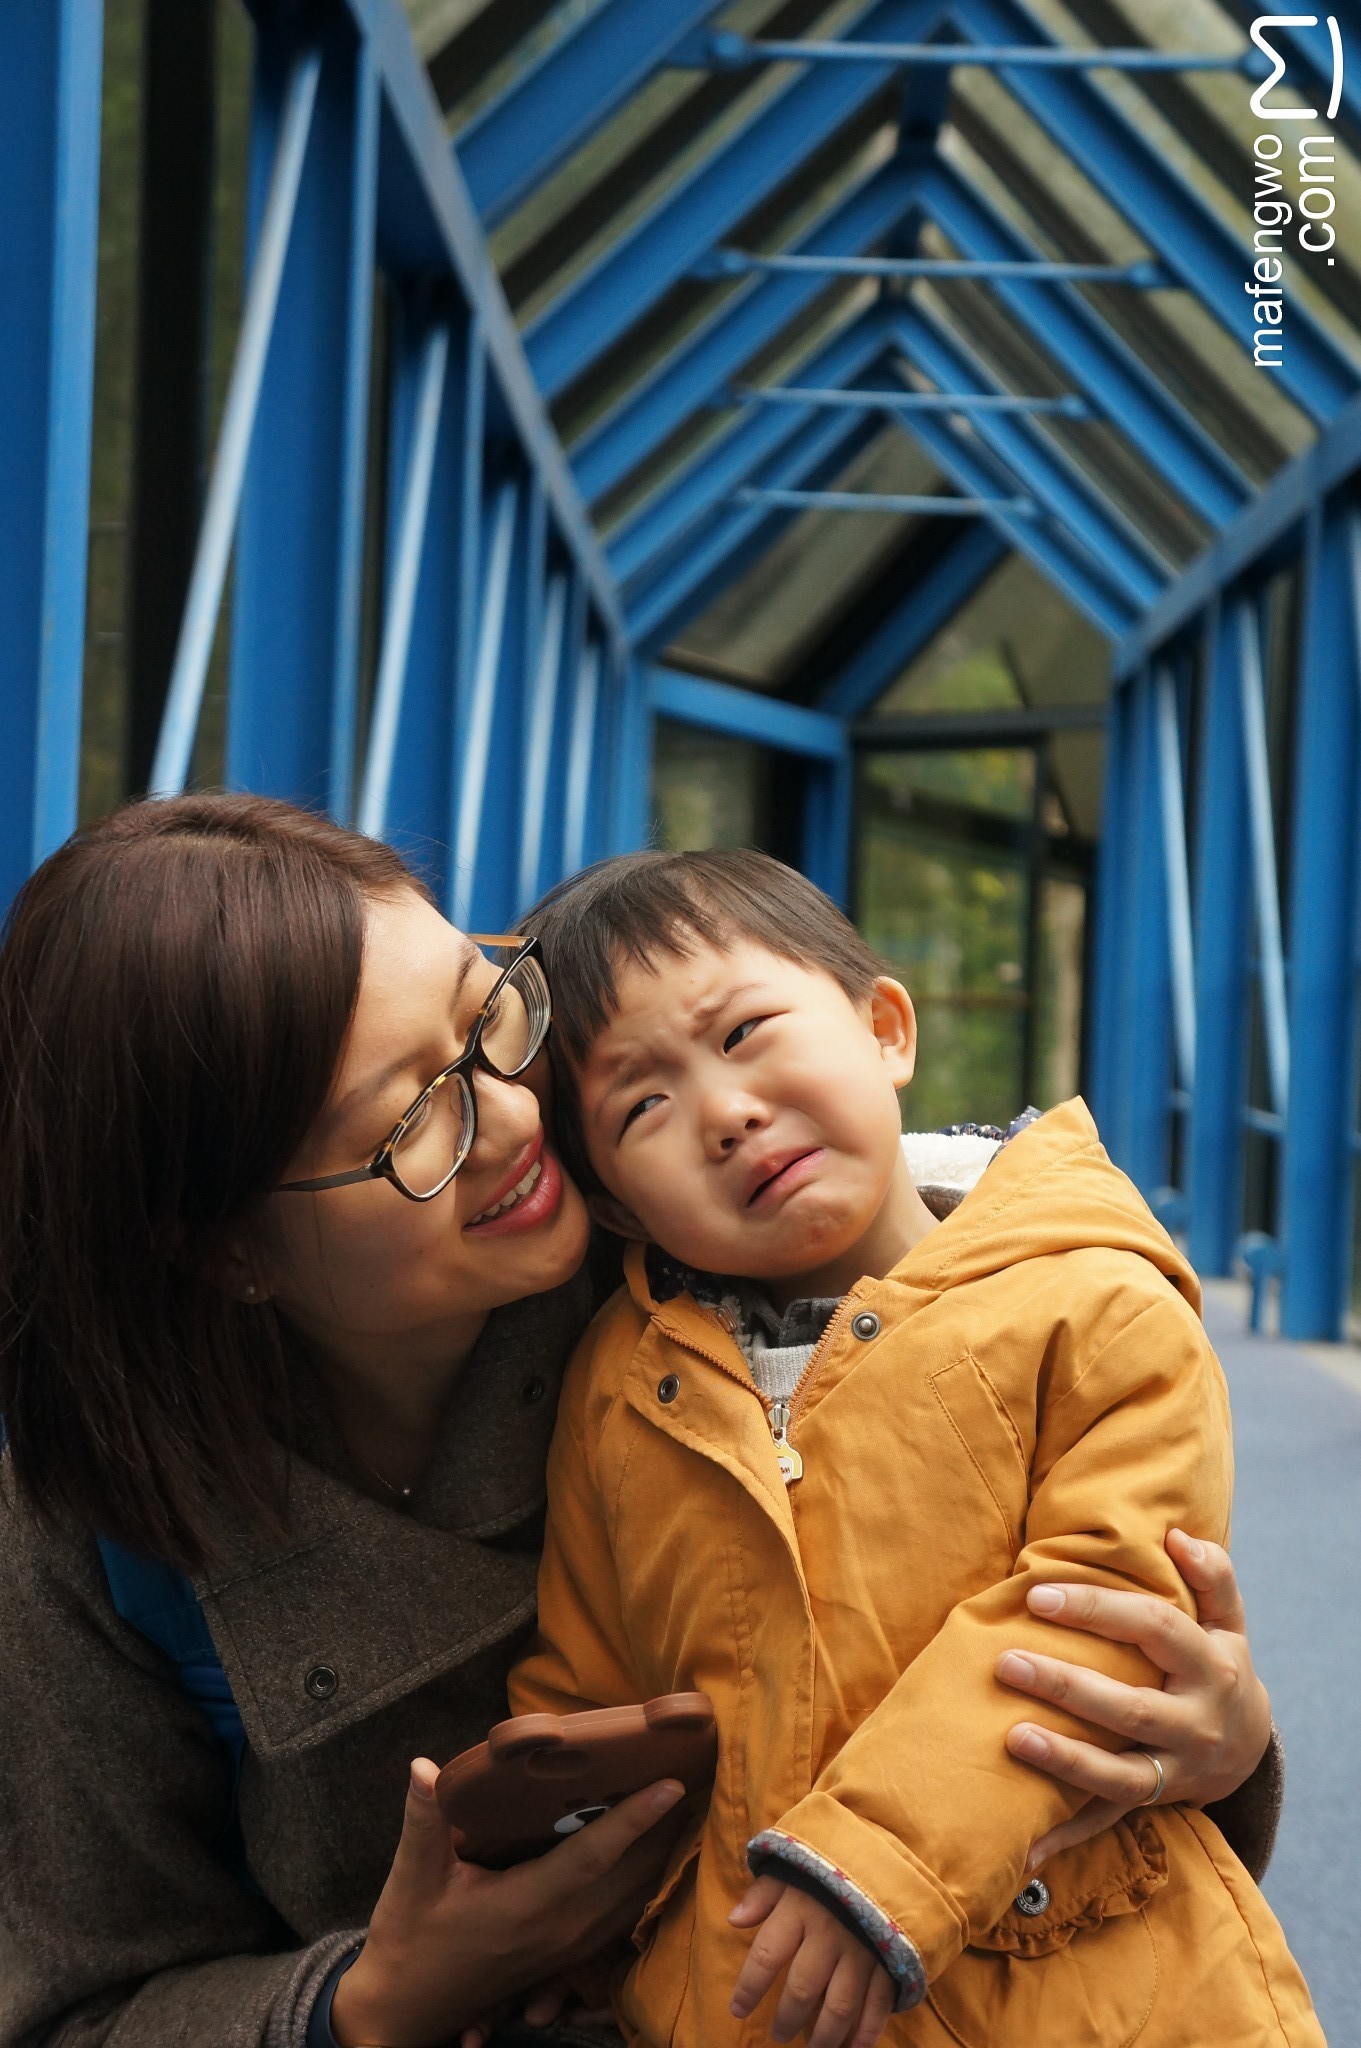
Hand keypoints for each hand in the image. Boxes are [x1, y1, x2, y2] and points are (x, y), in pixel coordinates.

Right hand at [331, 1761, 683, 2047]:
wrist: (404, 2011)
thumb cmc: (408, 1941)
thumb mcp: (411, 1878)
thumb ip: (423, 1819)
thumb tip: (424, 1767)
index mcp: (527, 1905)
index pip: (594, 1856)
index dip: (634, 1818)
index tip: (672, 1783)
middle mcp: (559, 1929)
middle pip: (629, 1875)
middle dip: (665, 1829)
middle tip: (697, 1775)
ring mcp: (567, 1948)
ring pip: (632, 1898)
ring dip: (661, 1855)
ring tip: (686, 1807)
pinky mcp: (565, 1958)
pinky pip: (620, 1917)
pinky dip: (644, 1882)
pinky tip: (655, 1854)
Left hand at [728, 1877, 895, 2047]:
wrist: (883, 1854)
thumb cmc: (827, 1865)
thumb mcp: (790, 1869)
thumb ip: (762, 1895)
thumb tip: (733, 1920)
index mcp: (799, 1908)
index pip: (767, 1955)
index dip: (749, 1987)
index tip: (737, 2009)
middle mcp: (829, 1933)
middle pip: (802, 1988)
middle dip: (787, 2018)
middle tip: (778, 2035)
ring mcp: (861, 1950)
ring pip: (840, 2005)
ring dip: (824, 2035)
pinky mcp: (888, 1959)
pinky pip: (878, 2003)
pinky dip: (868, 2031)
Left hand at [996, 1528, 1271, 1869]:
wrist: (1249, 1748)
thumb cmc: (1217, 1664)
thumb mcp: (1227, 1621)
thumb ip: (1211, 1576)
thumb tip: (1178, 1536)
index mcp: (1210, 1668)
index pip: (1153, 1629)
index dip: (1097, 1611)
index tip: (1037, 1596)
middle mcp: (1195, 1725)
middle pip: (1131, 1708)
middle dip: (1068, 1686)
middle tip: (1006, 1662)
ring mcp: (1175, 1772)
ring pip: (1120, 1775)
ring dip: (1065, 1760)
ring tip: (1011, 1737)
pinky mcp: (1151, 1804)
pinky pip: (1105, 1823)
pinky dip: (1063, 1839)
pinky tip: (1021, 1850)